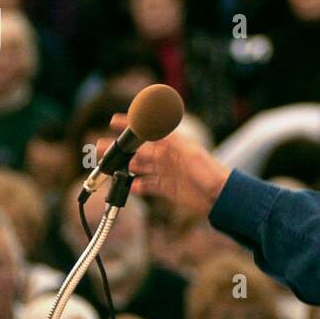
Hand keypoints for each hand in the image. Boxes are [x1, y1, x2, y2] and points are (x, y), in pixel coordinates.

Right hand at [103, 114, 229, 217]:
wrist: (220, 197)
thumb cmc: (208, 171)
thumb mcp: (188, 152)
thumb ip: (169, 138)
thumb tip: (152, 122)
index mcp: (170, 144)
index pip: (146, 131)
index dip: (130, 125)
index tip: (113, 121)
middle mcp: (166, 157)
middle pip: (138, 151)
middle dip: (120, 149)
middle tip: (99, 148)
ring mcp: (165, 172)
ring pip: (139, 168)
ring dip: (124, 168)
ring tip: (107, 168)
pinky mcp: (166, 189)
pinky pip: (147, 186)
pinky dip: (136, 186)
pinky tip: (127, 187)